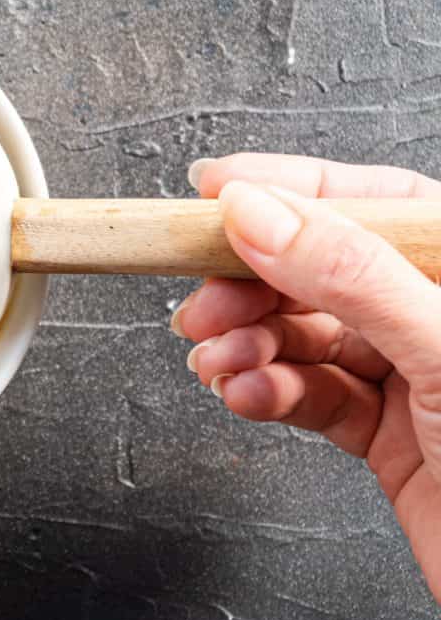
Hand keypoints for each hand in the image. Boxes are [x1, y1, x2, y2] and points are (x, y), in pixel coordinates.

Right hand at [174, 153, 440, 600]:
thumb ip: (352, 275)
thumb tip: (261, 214)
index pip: (372, 201)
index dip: (290, 188)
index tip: (216, 190)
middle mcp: (433, 314)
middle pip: (320, 270)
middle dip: (250, 286)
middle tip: (202, 306)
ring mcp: (411, 373)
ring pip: (304, 336)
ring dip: (248, 346)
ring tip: (218, 361)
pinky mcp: (385, 431)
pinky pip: (308, 394)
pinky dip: (266, 392)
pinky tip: (244, 393)